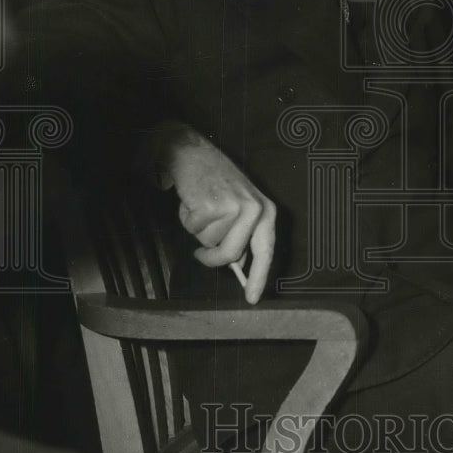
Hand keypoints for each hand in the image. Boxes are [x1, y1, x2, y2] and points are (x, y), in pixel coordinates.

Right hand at [153, 124, 275, 304]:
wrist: (195, 154)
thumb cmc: (217, 183)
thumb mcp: (239, 207)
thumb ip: (243, 235)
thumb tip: (240, 265)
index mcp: (266, 211)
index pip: (266, 251)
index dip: (258, 277)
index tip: (252, 298)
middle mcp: (254, 209)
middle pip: (230, 254)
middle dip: (210, 257)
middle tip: (199, 253)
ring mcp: (234, 206)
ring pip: (208, 242)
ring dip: (199, 229)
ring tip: (202, 207)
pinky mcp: (212, 204)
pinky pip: (193, 228)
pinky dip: (187, 218)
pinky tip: (193, 200)